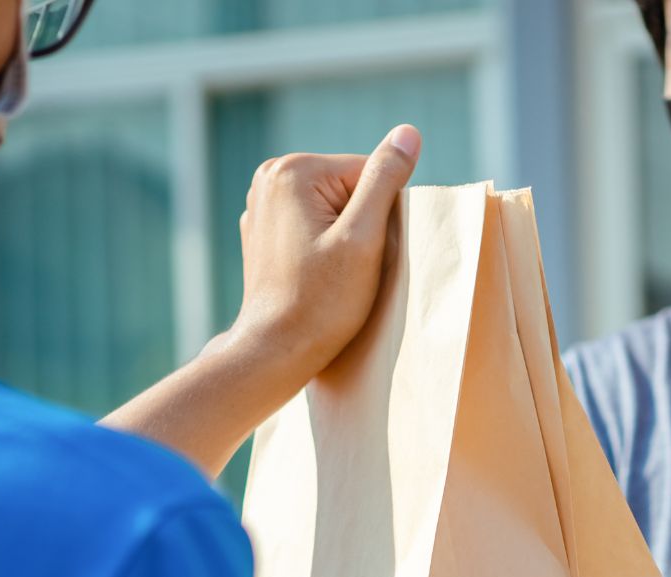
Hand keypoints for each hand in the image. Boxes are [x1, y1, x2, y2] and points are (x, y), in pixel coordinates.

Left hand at [103, 125, 419, 476]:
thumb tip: (408, 132)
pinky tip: (316, 276)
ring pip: (335, 208)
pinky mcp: (263, 230)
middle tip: (350, 268)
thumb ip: (385, 180)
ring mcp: (262, 204)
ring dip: (347, 237)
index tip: (364, 253)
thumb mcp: (364, 238)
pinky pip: (313, 225)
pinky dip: (324, 247)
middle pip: (351, 188)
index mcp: (294, 170)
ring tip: (332, 274)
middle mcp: (270, 177)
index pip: (371, 175)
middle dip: (363, 225)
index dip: (381, 217)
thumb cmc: (322, 301)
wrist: (275, 351)